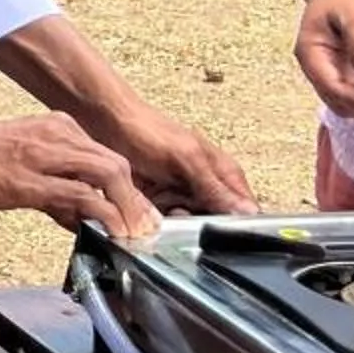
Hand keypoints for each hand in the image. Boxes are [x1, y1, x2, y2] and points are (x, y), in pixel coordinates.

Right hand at [0, 112, 158, 238]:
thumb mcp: (26, 164)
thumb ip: (56, 190)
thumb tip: (81, 218)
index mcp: (59, 129)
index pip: (109, 159)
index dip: (129, 191)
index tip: (138, 216)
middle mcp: (59, 136)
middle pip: (118, 165)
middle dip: (137, 202)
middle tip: (144, 229)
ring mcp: (46, 156)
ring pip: (109, 175)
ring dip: (128, 209)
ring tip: (133, 234)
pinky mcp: (32, 179)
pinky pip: (81, 195)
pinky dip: (104, 214)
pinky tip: (110, 232)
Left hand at [90, 100, 256, 216]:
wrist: (107, 122)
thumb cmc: (147, 130)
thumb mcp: (186, 159)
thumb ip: (215, 188)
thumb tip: (246, 211)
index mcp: (224, 173)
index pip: (246, 211)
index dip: (235, 226)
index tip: (216, 230)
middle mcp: (208, 186)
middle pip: (217, 224)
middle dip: (199, 226)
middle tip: (178, 210)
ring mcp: (184, 194)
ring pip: (191, 226)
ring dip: (176, 223)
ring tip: (161, 203)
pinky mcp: (161, 201)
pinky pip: (168, 222)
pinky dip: (159, 220)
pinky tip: (149, 207)